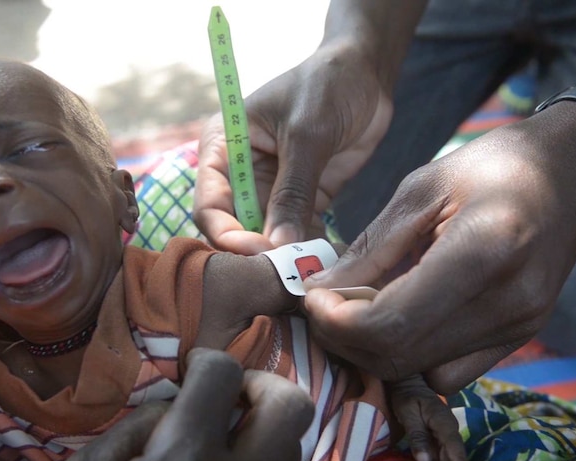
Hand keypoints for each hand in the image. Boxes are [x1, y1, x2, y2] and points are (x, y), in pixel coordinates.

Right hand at [59, 348, 313, 460]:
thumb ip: (134, 427)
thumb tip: (176, 403)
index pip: (222, 376)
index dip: (207, 361)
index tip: (194, 370)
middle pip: (292, 406)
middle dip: (263, 385)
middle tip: (231, 394)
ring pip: (297, 447)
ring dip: (267, 429)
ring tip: (230, 438)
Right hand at [194, 42, 393, 253]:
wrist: (366, 73)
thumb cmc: (327, 86)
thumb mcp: (308, 135)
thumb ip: (293, 191)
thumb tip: (279, 247)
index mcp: (222, 147)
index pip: (209, 204)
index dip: (228, 234)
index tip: (260, 252)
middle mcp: (240, 173)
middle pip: (234, 228)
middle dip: (256, 252)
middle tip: (286, 271)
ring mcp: (270, 189)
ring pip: (266, 237)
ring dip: (284, 256)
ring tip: (309, 270)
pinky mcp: (301, 199)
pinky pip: (298, 234)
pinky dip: (309, 249)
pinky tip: (327, 260)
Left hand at [303, 103, 575, 393]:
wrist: (574, 171)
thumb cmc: (496, 164)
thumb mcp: (423, 186)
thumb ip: (372, 245)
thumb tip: (318, 290)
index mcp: (486, 250)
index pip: (393, 321)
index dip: (337, 321)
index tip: (312, 296)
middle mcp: (509, 302)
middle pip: (401, 356)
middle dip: (345, 338)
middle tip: (323, 302)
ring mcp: (520, 327)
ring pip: (420, 371)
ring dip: (373, 349)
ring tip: (356, 305)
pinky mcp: (520, 337)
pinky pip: (450, 373)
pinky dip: (411, 353)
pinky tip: (398, 315)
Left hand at [388, 375, 467, 460]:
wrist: (409, 384)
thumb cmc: (407, 396)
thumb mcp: (408, 413)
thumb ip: (416, 435)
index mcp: (443, 421)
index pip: (453, 445)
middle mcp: (449, 430)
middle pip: (453, 457)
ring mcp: (445, 436)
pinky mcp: (439, 441)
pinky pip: (442, 460)